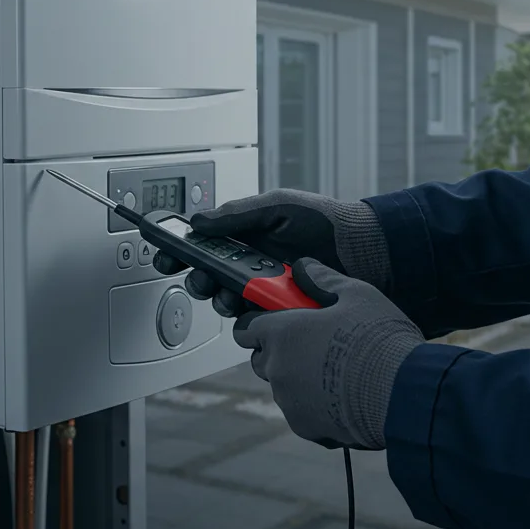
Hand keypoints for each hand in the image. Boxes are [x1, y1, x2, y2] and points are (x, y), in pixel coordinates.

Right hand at [152, 189, 390, 316]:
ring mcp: (265, 290)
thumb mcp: (278, 206)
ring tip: (227, 294)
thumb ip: (238, 213)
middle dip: (197, 279)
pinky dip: (248, 318)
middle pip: (209, 277)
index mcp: (246, 236)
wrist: (366, 251)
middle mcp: (252, 265)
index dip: (180, 250)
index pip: (203, 244)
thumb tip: (199, 220)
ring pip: (227, 302)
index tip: (164, 254)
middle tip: (199, 278)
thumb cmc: (325, 222)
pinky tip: (254, 309)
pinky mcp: (280, 313)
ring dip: (219, 299)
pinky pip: (253, 322)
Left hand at [232, 258, 423, 449]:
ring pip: (284, 387)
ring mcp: (289, 401)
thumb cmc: (377, 339)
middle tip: (313, 343)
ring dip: (299, 378)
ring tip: (336, 371)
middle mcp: (277, 369)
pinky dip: (315, 404)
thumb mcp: (356, 294)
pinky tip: (344, 395)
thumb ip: (322, 280)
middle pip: (262, 359)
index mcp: (281, 334)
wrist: (400, 393)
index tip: (277, 320)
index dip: (259, 323)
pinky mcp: (305, 427)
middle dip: (280, 351)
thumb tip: (304, 269)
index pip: (245, 329)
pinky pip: (302, 411)